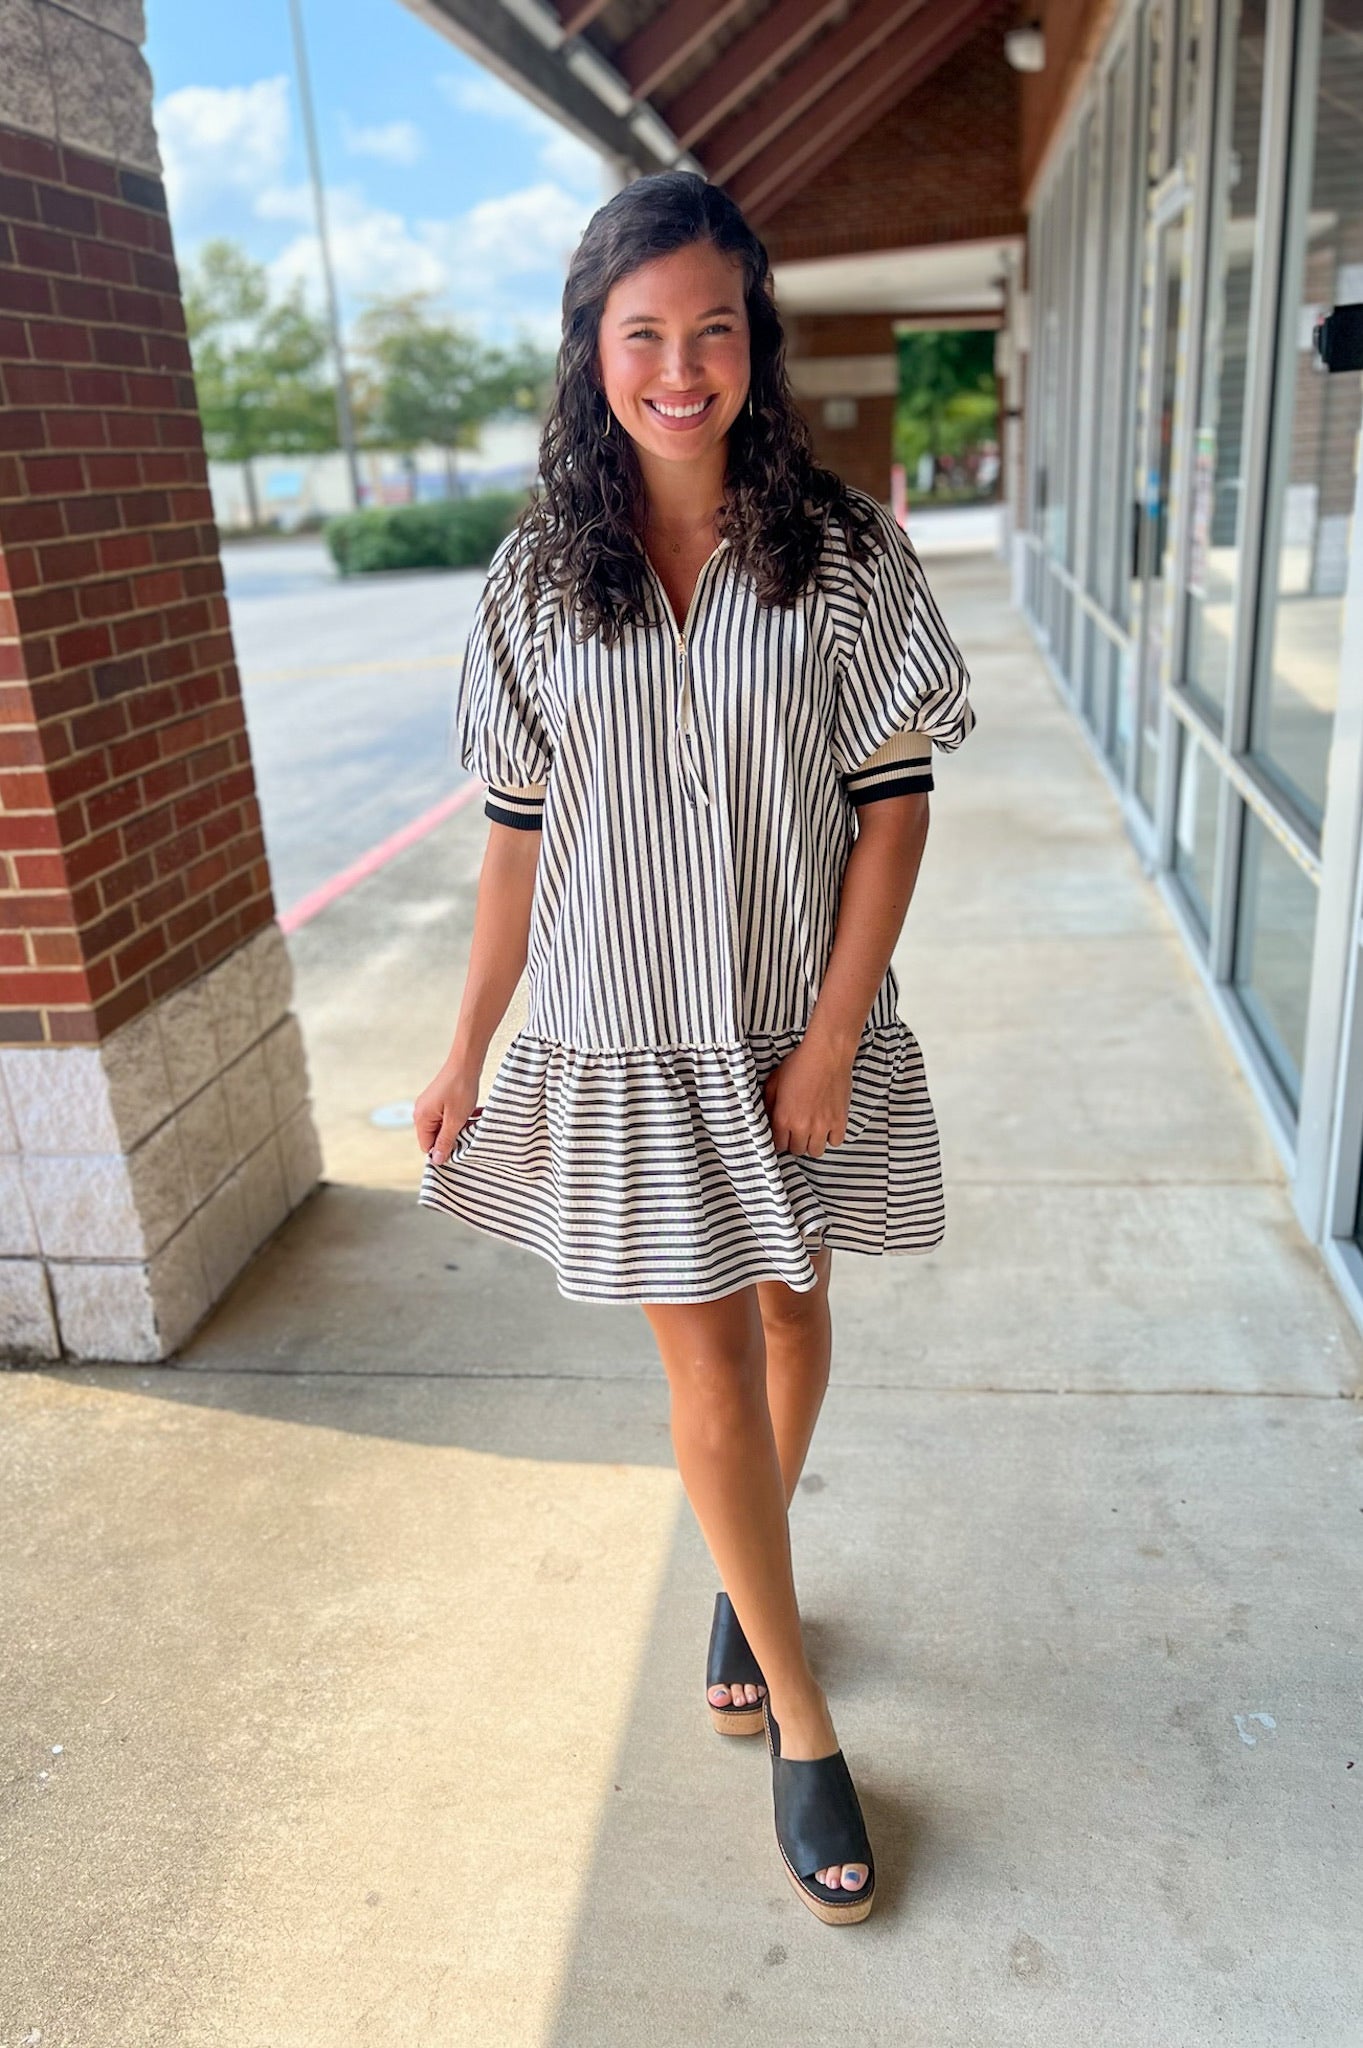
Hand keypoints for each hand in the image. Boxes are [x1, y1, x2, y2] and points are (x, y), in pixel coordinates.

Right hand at [415, 1056, 480, 1165]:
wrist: (465, 1062)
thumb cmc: (460, 1088)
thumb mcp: (456, 1119)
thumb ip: (446, 1141)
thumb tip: (436, 1160)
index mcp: (421, 1118)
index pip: (427, 1147)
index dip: (443, 1150)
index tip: (460, 1145)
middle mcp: (420, 1112)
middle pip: (433, 1137)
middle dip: (451, 1137)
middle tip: (467, 1130)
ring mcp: (428, 1105)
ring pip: (441, 1127)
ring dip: (456, 1127)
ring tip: (469, 1119)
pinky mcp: (436, 1100)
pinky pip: (444, 1117)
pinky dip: (457, 1118)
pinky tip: (469, 1112)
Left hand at [762, 1036, 854, 1156]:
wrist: (826, 1054)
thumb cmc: (799, 1064)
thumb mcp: (774, 1082)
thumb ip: (768, 1105)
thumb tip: (768, 1120)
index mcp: (783, 1118)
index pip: (778, 1145)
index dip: (780, 1140)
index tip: (783, 1134)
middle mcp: (802, 1126)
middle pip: (797, 1150)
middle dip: (795, 1142)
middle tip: (798, 1130)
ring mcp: (822, 1126)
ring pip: (816, 1151)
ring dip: (812, 1142)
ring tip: (812, 1130)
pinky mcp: (840, 1121)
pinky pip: (835, 1142)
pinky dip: (831, 1137)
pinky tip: (827, 1126)